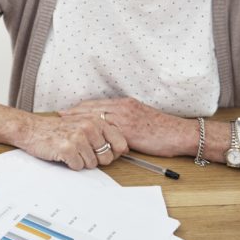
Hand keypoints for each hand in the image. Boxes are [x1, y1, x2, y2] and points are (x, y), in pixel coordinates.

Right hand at [19, 113, 128, 169]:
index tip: (102, 151)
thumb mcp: (84, 124)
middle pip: (106, 157)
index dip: (113, 152)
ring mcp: (78, 137)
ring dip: (81, 161)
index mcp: (96, 120)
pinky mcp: (67, 148)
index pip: (120, 143)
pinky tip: (63, 154)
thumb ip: (104, 133)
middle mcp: (89, 127)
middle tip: (81, 150)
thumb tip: (124, 148)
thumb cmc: (58, 129)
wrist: (32, 129)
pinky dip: (71, 164)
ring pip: (92, 164)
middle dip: (95, 158)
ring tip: (71, 150)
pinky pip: (78, 166)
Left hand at [59, 97, 193, 157]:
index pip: (98, 104)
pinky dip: (93, 132)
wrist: (180, 134)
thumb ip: (125, 121)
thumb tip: (111, 129)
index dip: (81, 107)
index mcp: (126, 104)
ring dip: (79, 120)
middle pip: (93, 108)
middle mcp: (124, 107)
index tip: (69, 111)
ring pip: (96, 117)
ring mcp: (125, 117)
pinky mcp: (128, 129)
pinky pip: (107, 130)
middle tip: (60, 115)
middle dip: (75, 112)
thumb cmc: (163, 130)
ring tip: (65, 123)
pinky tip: (83, 136)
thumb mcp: (141, 120)